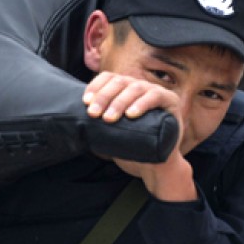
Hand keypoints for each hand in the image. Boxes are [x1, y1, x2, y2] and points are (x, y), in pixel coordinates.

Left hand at [83, 73, 196, 200]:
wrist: (155, 166)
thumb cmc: (132, 148)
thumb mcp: (110, 132)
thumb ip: (97, 123)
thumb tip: (73, 121)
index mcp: (125, 89)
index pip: (109, 78)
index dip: (96, 86)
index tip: (85, 102)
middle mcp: (140, 87)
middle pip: (119, 82)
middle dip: (104, 97)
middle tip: (93, 113)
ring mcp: (156, 92)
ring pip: (135, 88)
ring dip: (119, 102)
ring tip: (109, 118)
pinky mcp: (170, 102)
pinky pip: (155, 97)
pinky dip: (142, 104)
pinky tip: (131, 114)